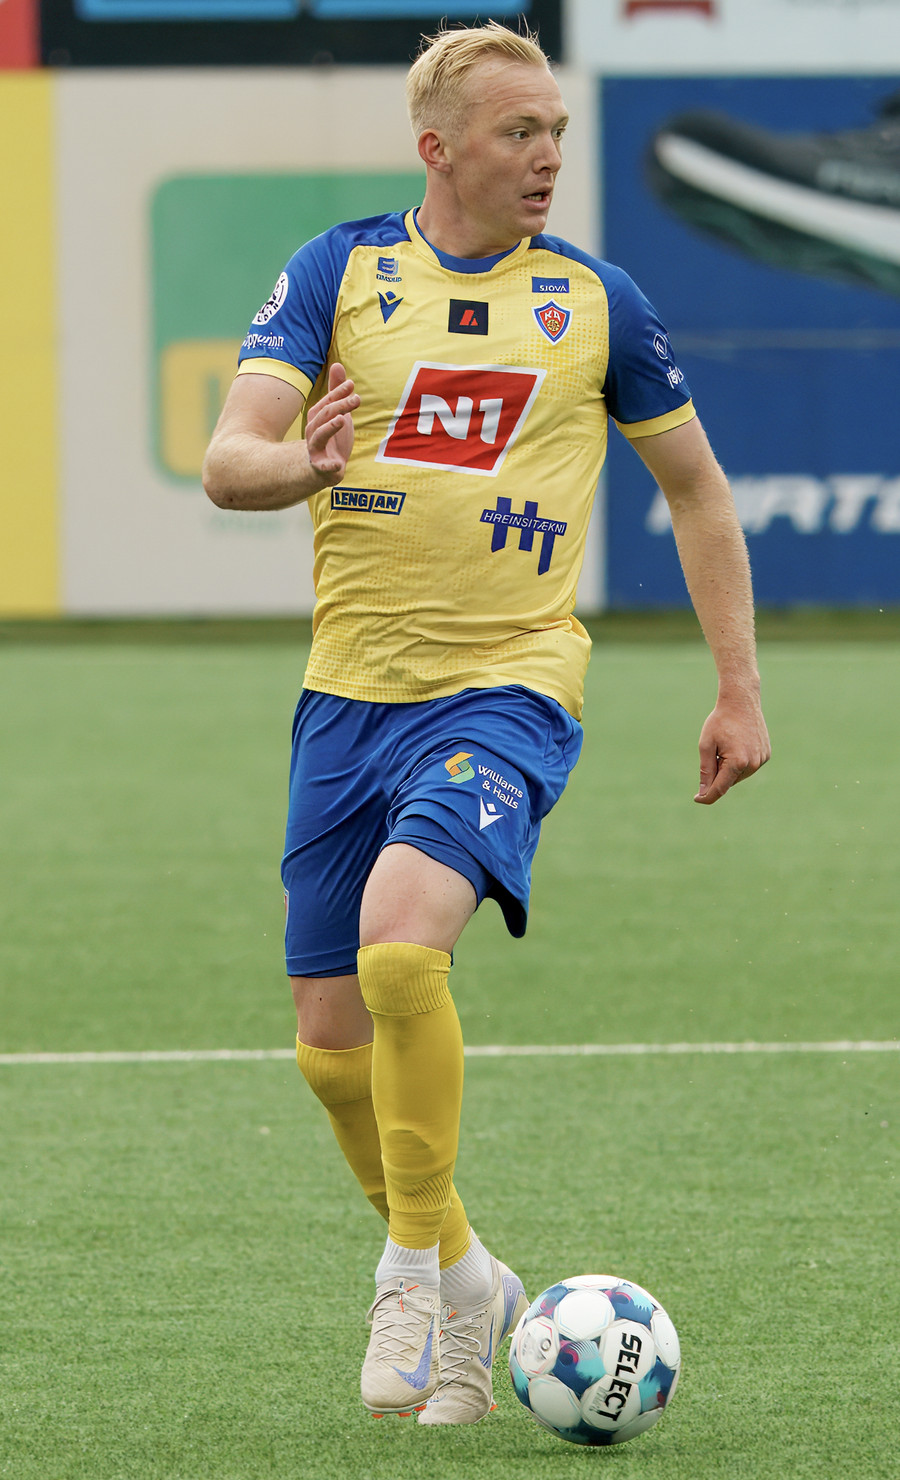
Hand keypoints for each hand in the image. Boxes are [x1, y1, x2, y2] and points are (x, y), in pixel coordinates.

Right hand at [305, 361, 359, 483]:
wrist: (322, 467)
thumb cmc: (331, 436)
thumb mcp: (336, 412)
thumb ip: (336, 391)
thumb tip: (337, 364)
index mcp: (317, 416)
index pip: (327, 402)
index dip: (338, 392)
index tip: (352, 384)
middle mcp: (313, 429)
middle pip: (325, 415)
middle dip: (340, 405)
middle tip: (357, 399)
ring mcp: (315, 448)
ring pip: (320, 435)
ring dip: (330, 427)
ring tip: (343, 420)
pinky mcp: (320, 466)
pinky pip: (323, 466)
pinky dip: (329, 466)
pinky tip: (338, 465)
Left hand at [695, 694, 770, 804]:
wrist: (741, 701)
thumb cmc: (720, 721)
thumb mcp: (706, 745)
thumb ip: (706, 770)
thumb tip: (704, 792)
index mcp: (737, 762)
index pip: (720, 788)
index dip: (707, 796)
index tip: (697, 799)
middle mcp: (753, 764)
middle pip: (729, 781)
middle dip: (718, 774)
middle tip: (714, 752)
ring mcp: (761, 760)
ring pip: (739, 775)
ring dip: (728, 768)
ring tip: (726, 745)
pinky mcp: (766, 755)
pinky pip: (748, 766)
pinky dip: (739, 762)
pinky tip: (736, 744)